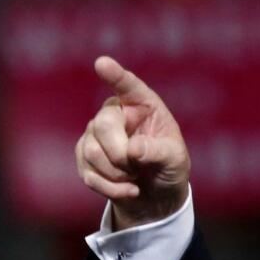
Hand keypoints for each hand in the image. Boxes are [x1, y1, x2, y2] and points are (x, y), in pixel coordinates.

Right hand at [75, 56, 190, 228]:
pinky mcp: (83, 157)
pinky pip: (87, 173)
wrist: (156, 196)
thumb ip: (159, 152)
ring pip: (92, 152)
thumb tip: (133, 149)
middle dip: (121, 154)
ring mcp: (95, 134)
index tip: (103, 63)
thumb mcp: (175, 160)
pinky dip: (111, 189)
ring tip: (136, 177)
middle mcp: (115, 113)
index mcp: (142, 105)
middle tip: (139, 168)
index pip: (128, 86)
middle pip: (103, 125)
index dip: (115, 75)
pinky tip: (129, 190)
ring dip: (118, 174)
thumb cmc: (169, 168)